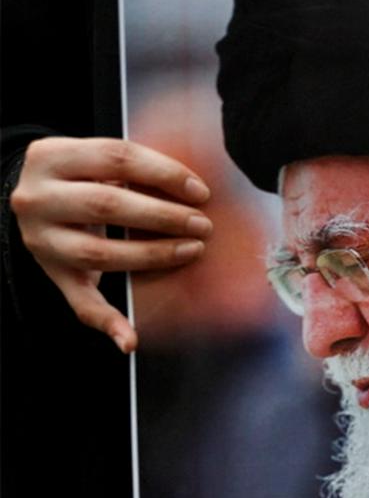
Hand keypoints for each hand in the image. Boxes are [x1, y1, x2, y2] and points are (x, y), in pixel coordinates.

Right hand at [10, 137, 212, 352]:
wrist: (37, 200)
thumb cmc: (82, 177)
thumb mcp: (96, 160)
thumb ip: (135, 166)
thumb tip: (195, 185)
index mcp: (51, 157)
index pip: (117, 157)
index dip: (164, 173)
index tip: (200, 191)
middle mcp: (37, 198)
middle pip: (108, 205)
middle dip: (163, 216)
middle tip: (202, 224)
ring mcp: (41, 239)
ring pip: (99, 252)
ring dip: (152, 255)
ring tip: (191, 249)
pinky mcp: (52, 273)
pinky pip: (80, 303)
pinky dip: (109, 323)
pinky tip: (130, 340)